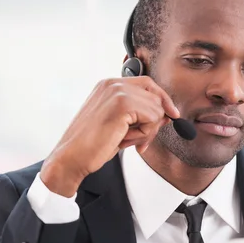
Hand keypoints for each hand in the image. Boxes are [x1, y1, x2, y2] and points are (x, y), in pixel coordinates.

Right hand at [40, 76, 179, 196]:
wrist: (71, 158)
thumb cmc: (91, 145)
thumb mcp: (119, 125)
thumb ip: (140, 115)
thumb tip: (168, 113)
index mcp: (108, 85)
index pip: (148, 84)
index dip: (162, 100)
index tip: (172, 115)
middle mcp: (112, 84)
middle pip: (156, 95)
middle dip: (155, 121)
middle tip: (142, 141)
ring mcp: (117, 91)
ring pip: (157, 108)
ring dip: (147, 131)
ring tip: (126, 140)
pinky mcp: (122, 104)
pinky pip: (153, 117)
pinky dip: (144, 134)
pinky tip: (125, 140)